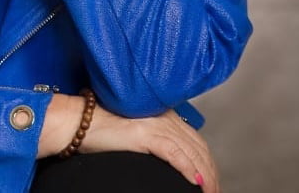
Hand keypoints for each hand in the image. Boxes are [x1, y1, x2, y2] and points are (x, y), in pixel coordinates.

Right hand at [83, 105, 219, 192]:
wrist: (81, 123)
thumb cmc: (103, 129)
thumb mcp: (138, 134)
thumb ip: (157, 140)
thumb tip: (176, 162)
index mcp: (164, 114)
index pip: (196, 140)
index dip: (208, 163)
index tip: (212, 181)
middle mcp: (164, 116)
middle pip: (199, 147)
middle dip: (212, 173)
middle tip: (216, 192)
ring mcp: (155, 124)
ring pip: (191, 152)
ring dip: (205, 176)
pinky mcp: (145, 133)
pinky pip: (175, 154)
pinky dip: (189, 169)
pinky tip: (196, 182)